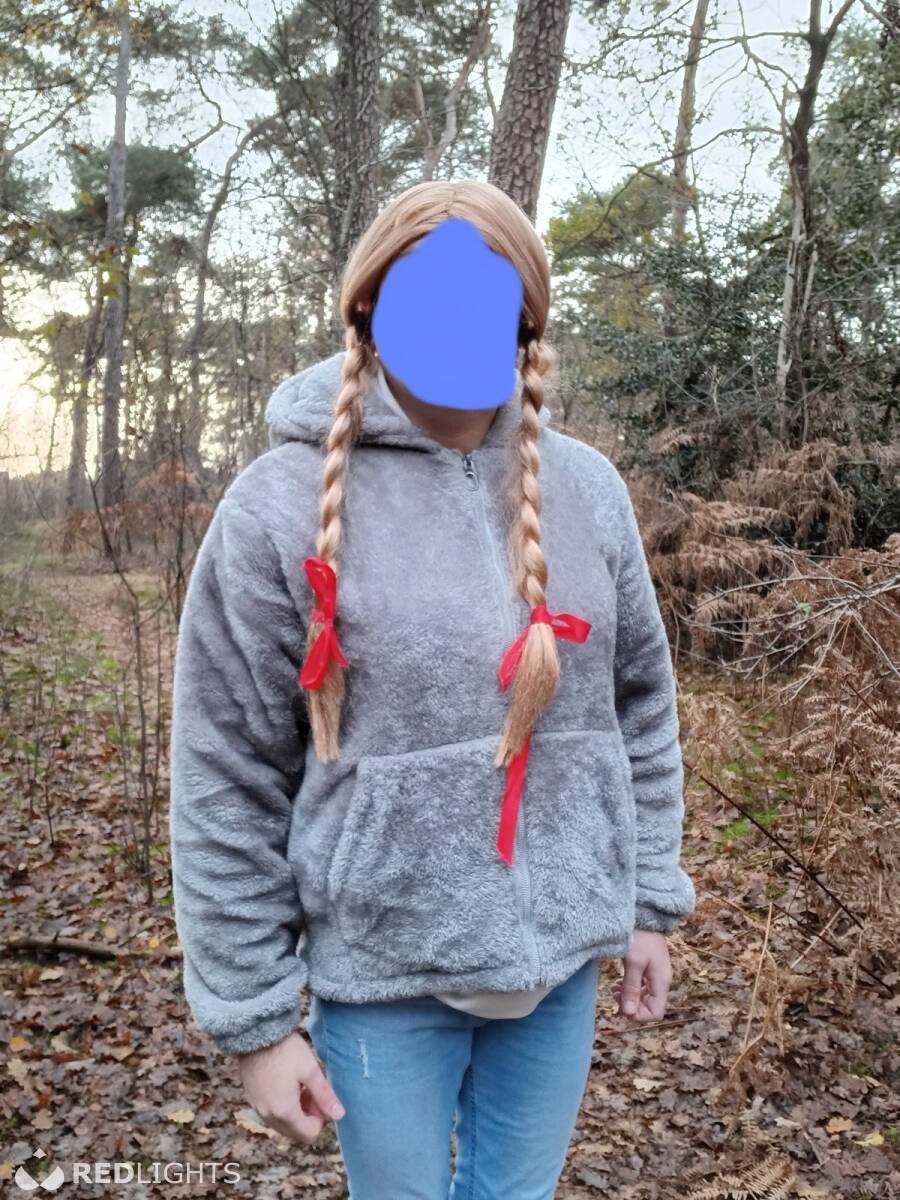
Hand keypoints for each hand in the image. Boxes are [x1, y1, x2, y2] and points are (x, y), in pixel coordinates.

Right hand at [237, 1029, 345, 1144]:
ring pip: (282, 1123)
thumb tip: (339, 1115)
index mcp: (284, 1112)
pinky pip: (270, 1112)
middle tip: (312, 1090)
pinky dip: (281, 1105)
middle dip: (308, 1115)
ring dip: (295, 1110)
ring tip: (300, 1085)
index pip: (309, 1135)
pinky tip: (286, 1082)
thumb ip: (325, 1096)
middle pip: (295, 1131)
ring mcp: (257, 1107)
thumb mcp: (310, 1071)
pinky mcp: (251, 1097)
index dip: (321, 1118)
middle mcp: (268, 1116)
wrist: (256, 1033)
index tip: (321, 1097)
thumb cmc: (285, 1050)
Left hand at [611, 929, 671, 1022]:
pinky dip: (629, 988)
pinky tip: (618, 983)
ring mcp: (655, 974)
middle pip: (650, 1007)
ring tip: (614, 988)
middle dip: (631, 1006)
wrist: (643, 914)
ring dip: (629, 997)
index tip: (621, 1006)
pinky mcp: (648, 967)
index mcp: (661, 981)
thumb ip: (631, 988)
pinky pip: (641, 987)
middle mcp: (661, 980)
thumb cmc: (639, 936)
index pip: (656, 1013)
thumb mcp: (633, 962)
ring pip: (644, 997)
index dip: (638, 1016)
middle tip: (614, 994)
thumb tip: (629, 1013)